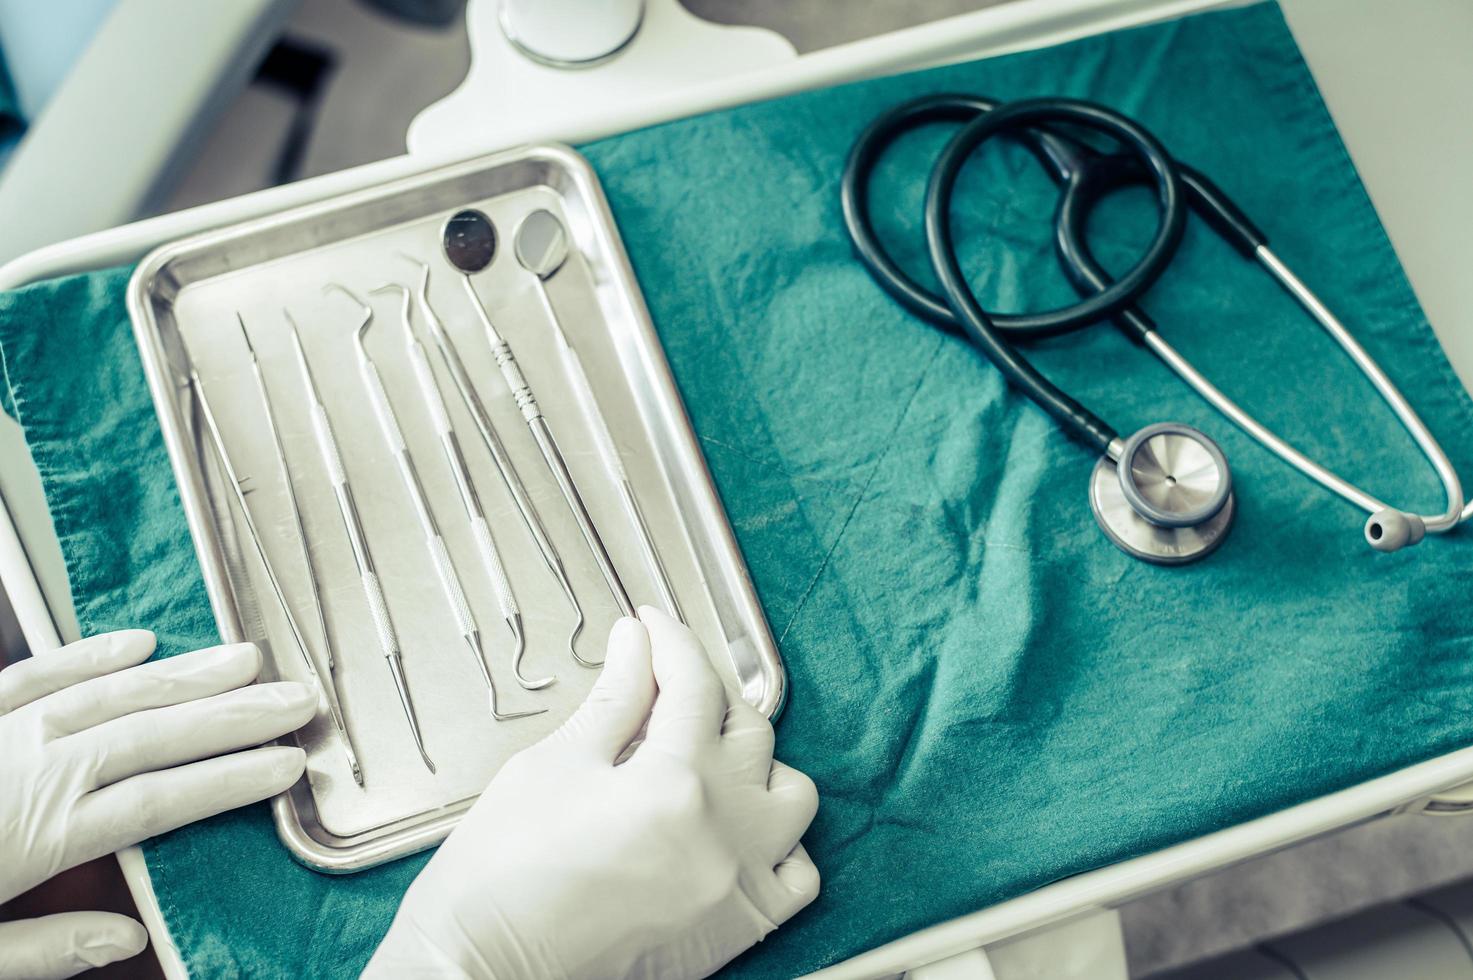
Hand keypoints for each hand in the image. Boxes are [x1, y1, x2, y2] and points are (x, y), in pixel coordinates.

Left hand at [0, 630, 314, 979]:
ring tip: (245, 658)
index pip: (161, 800)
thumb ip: (42, 948)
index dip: (231, 780)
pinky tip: (138, 641)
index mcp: (37, 833)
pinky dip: (89, 654)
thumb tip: (127, 939)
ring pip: (109, 693)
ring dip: (184, 674)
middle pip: (153, 733)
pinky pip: (36, 675)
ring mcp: (0, 732)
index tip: (285, 767)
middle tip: (298, 698)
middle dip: (234, 715)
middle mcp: (31, 769)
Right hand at [366, 607, 819, 979]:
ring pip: (792, 796)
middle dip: (707, 693)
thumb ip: (613, 701)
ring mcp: (737, 884)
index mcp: (672, 783)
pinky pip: (798, 875)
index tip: (650, 626)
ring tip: (706, 759)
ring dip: (758, 766)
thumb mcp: (552, 766)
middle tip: (662, 684)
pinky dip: (779, 842)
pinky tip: (733, 827)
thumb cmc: (499, 879)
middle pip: (748, 729)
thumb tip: (636, 644)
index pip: (692, 684)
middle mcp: (722, 833)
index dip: (670, 641)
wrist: (483, 972)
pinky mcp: (737, 929)